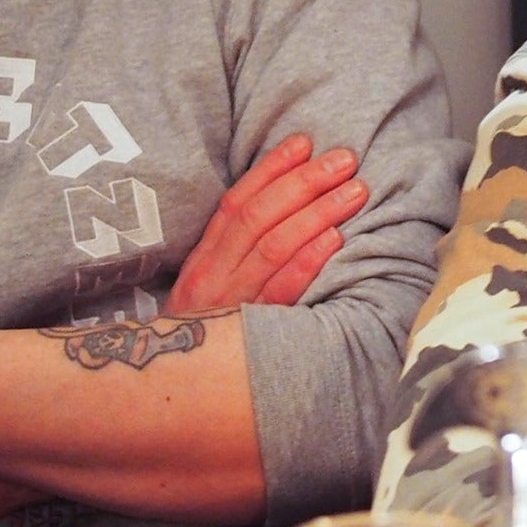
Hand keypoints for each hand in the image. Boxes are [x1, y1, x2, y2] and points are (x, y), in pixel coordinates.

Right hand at [167, 134, 366, 311]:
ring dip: (318, 213)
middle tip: (345, 159)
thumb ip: (236, 248)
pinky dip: (308, 262)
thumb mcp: (209, 284)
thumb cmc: (207, 328)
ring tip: (355, 191)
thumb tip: (284, 200)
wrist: (171, 385)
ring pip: (274, 248)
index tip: (305, 141)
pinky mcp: (254, 331)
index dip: (271, 169)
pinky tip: (335, 239)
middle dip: (305, 182)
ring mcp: (233, 302)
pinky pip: (281, 291)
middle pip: (260, 218)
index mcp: (203, 258)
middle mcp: (213, 275)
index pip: (237, 202)